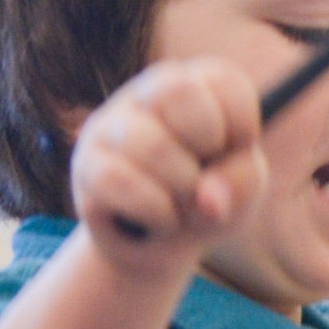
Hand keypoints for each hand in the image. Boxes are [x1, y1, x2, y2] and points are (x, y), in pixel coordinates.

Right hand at [67, 58, 264, 276]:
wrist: (162, 248)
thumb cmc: (208, 200)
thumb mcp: (243, 189)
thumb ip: (241, 181)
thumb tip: (206, 198)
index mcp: (193, 86)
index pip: (223, 80)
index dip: (242, 127)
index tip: (234, 152)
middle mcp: (146, 95)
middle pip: (180, 92)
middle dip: (206, 143)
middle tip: (204, 172)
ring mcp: (109, 127)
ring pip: (151, 144)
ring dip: (182, 189)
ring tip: (183, 204)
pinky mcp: (85, 165)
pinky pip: (120, 183)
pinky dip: (156, 212)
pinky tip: (162, 218)